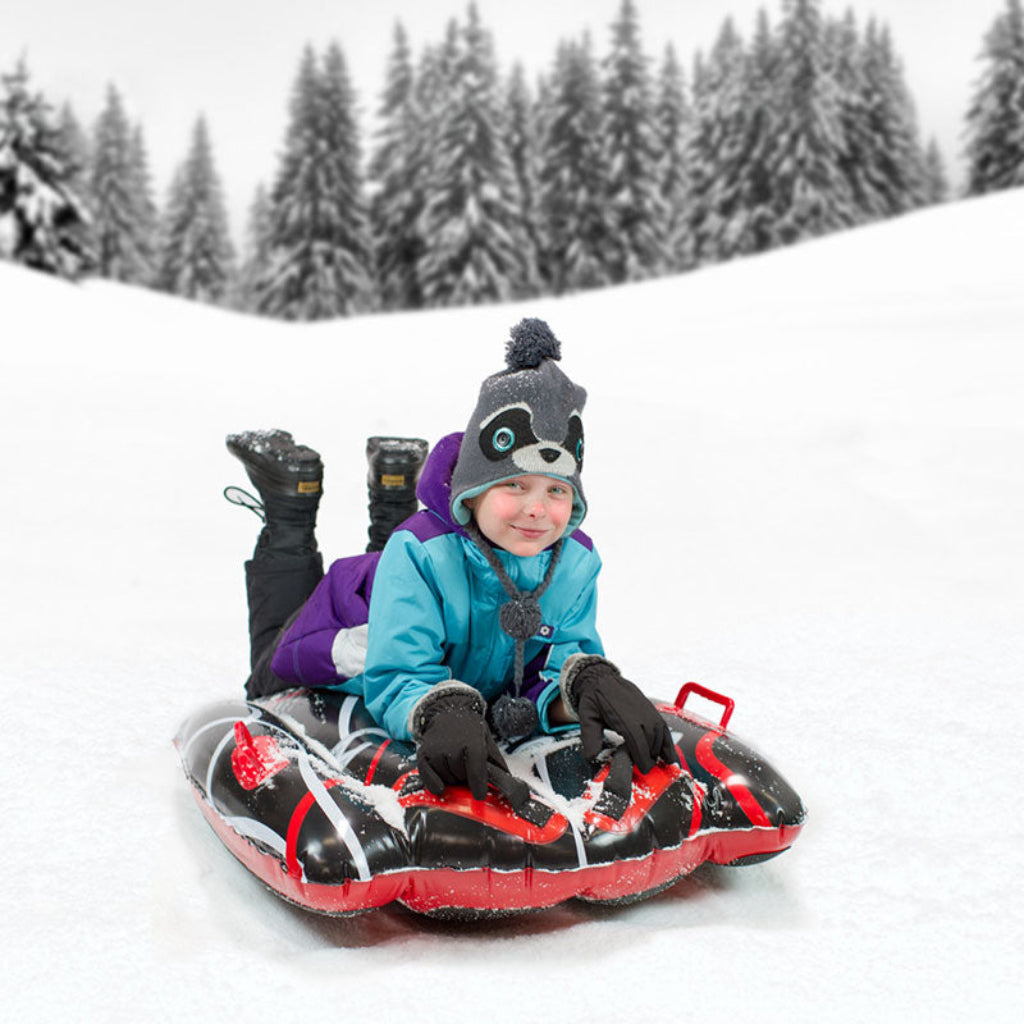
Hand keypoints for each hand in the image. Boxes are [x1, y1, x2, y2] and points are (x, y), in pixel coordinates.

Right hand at [412, 685, 508, 799]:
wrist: (449, 712)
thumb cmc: (469, 730)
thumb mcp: (487, 741)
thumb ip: (497, 764)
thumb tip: (508, 783)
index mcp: (473, 744)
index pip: (476, 773)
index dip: (478, 787)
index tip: (479, 795)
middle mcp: (453, 747)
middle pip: (461, 779)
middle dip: (465, 780)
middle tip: (466, 769)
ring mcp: (436, 751)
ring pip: (446, 781)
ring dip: (451, 780)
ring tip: (455, 766)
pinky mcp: (423, 755)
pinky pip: (428, 779)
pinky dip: (434, 784)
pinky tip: (441, 784)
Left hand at [564, 657, 678, 773]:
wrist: (601, 679)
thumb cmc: (595, 699)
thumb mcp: (587, 718)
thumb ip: (590, 738)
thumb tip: (592, 757)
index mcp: (622, 715)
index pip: (637, 739)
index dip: (642, 756)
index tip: (643, 768)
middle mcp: (638, 711)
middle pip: (650, 738)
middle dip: (650, 756)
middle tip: (645, 768)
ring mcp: (646, 709)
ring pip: (659, 733)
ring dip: (659, 749)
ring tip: (653, 761)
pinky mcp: (651, 709)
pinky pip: (663, 726)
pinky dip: (667, 741)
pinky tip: (668, 754)